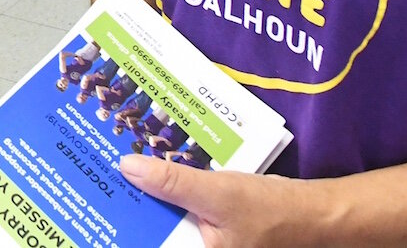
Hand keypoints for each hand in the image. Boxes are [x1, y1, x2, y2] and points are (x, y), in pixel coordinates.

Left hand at [118, 154, 317, 247]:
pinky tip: (150, 171)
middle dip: (129, 206)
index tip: (93, 206)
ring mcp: (199, 242)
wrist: (312, 214)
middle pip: (150, 231)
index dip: (120, 226)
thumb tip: (127, 167)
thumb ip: (174, 182)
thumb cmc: (271, 211)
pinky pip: (177, 214)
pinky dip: (166, 195)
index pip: (147, 241)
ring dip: (145, 198)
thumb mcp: (218, 193)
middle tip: (99, 175)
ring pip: (162, 221)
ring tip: (118, 168)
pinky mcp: (205, 230)